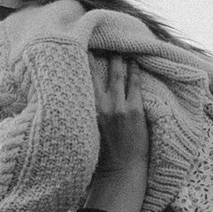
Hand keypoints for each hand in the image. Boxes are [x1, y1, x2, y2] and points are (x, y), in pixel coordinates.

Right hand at [82, 59, 151, 211]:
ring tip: (118, 46)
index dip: (80, 63)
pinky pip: (134, 85)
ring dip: (117, 59)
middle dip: (97, 55)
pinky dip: (134, 72)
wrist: (120, 172)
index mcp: (85, 111)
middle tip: (99, 39)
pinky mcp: (134, 111)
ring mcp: (117, 108)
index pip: (80, 81)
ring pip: (115, 75)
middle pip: (96, 73)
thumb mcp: (86, 131)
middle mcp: (99, 107)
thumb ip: (84, 112)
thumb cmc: (102, 155)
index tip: (79, 48)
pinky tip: (135, 61)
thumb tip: (77, 98)